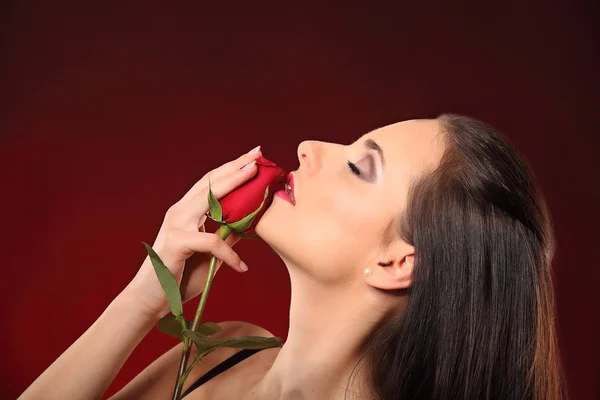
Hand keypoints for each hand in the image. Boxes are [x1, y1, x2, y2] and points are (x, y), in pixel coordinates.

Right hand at [121, 146, 262, 320]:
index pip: (210, 183)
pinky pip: (211, 242)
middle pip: (210, 183)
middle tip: (257, 153)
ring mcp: (176, 225)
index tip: (252, 157)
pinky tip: (242, 267)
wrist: (151, 300)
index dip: (231, 168)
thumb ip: (224, 237)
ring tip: (255, 175)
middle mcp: (179, 212)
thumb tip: (247, 223)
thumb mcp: (209, 255)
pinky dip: (229, 255)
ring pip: (209, 200)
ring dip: (234, 184)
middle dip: (235, 166)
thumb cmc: (179, 277)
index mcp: (186, 212)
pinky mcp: (177, 242)